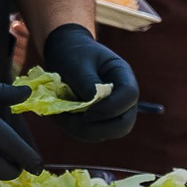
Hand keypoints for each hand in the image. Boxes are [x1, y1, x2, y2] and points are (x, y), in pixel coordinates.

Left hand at [41, 23, 139, 140]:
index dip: (111, 108)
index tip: (87, 111)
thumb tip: (91, 106)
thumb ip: (86, 82)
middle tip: (70, 119)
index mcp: (123, 76)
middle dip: (96, 127)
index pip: (129, 96)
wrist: (65, 52)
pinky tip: (58, 116)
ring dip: (80, 130)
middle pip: (124, 124)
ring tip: (58, 115)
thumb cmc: (72, 54)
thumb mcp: (77, 63)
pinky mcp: (97, 120)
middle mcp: (122, 98)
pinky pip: (89, 134)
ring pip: (105, 134)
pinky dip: (72, 130)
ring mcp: (111, 111)